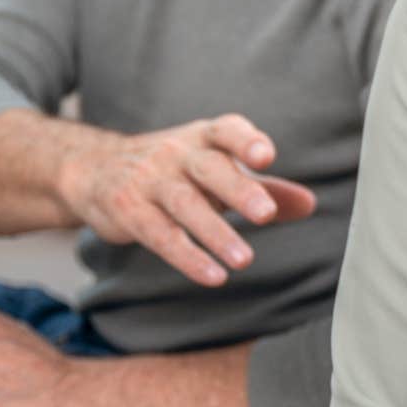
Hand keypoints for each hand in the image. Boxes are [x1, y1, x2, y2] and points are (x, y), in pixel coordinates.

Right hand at [58, 114, 317, 286]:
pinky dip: (186, 256)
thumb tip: (310, 204)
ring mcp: (149, 179)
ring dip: (215, 232)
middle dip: (238, 188)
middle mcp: (176, 153)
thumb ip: (265, 187)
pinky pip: (159, 234)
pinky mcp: (128, 209)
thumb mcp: (217, 170)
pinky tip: (213, 275)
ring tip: (245, 260)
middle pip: (209, 168)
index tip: (266, 156)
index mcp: (203, 138)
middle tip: (267, 213)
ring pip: (184, 204)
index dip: (245, 140)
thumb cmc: (175, 170)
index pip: (226, 131)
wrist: (95, 169)